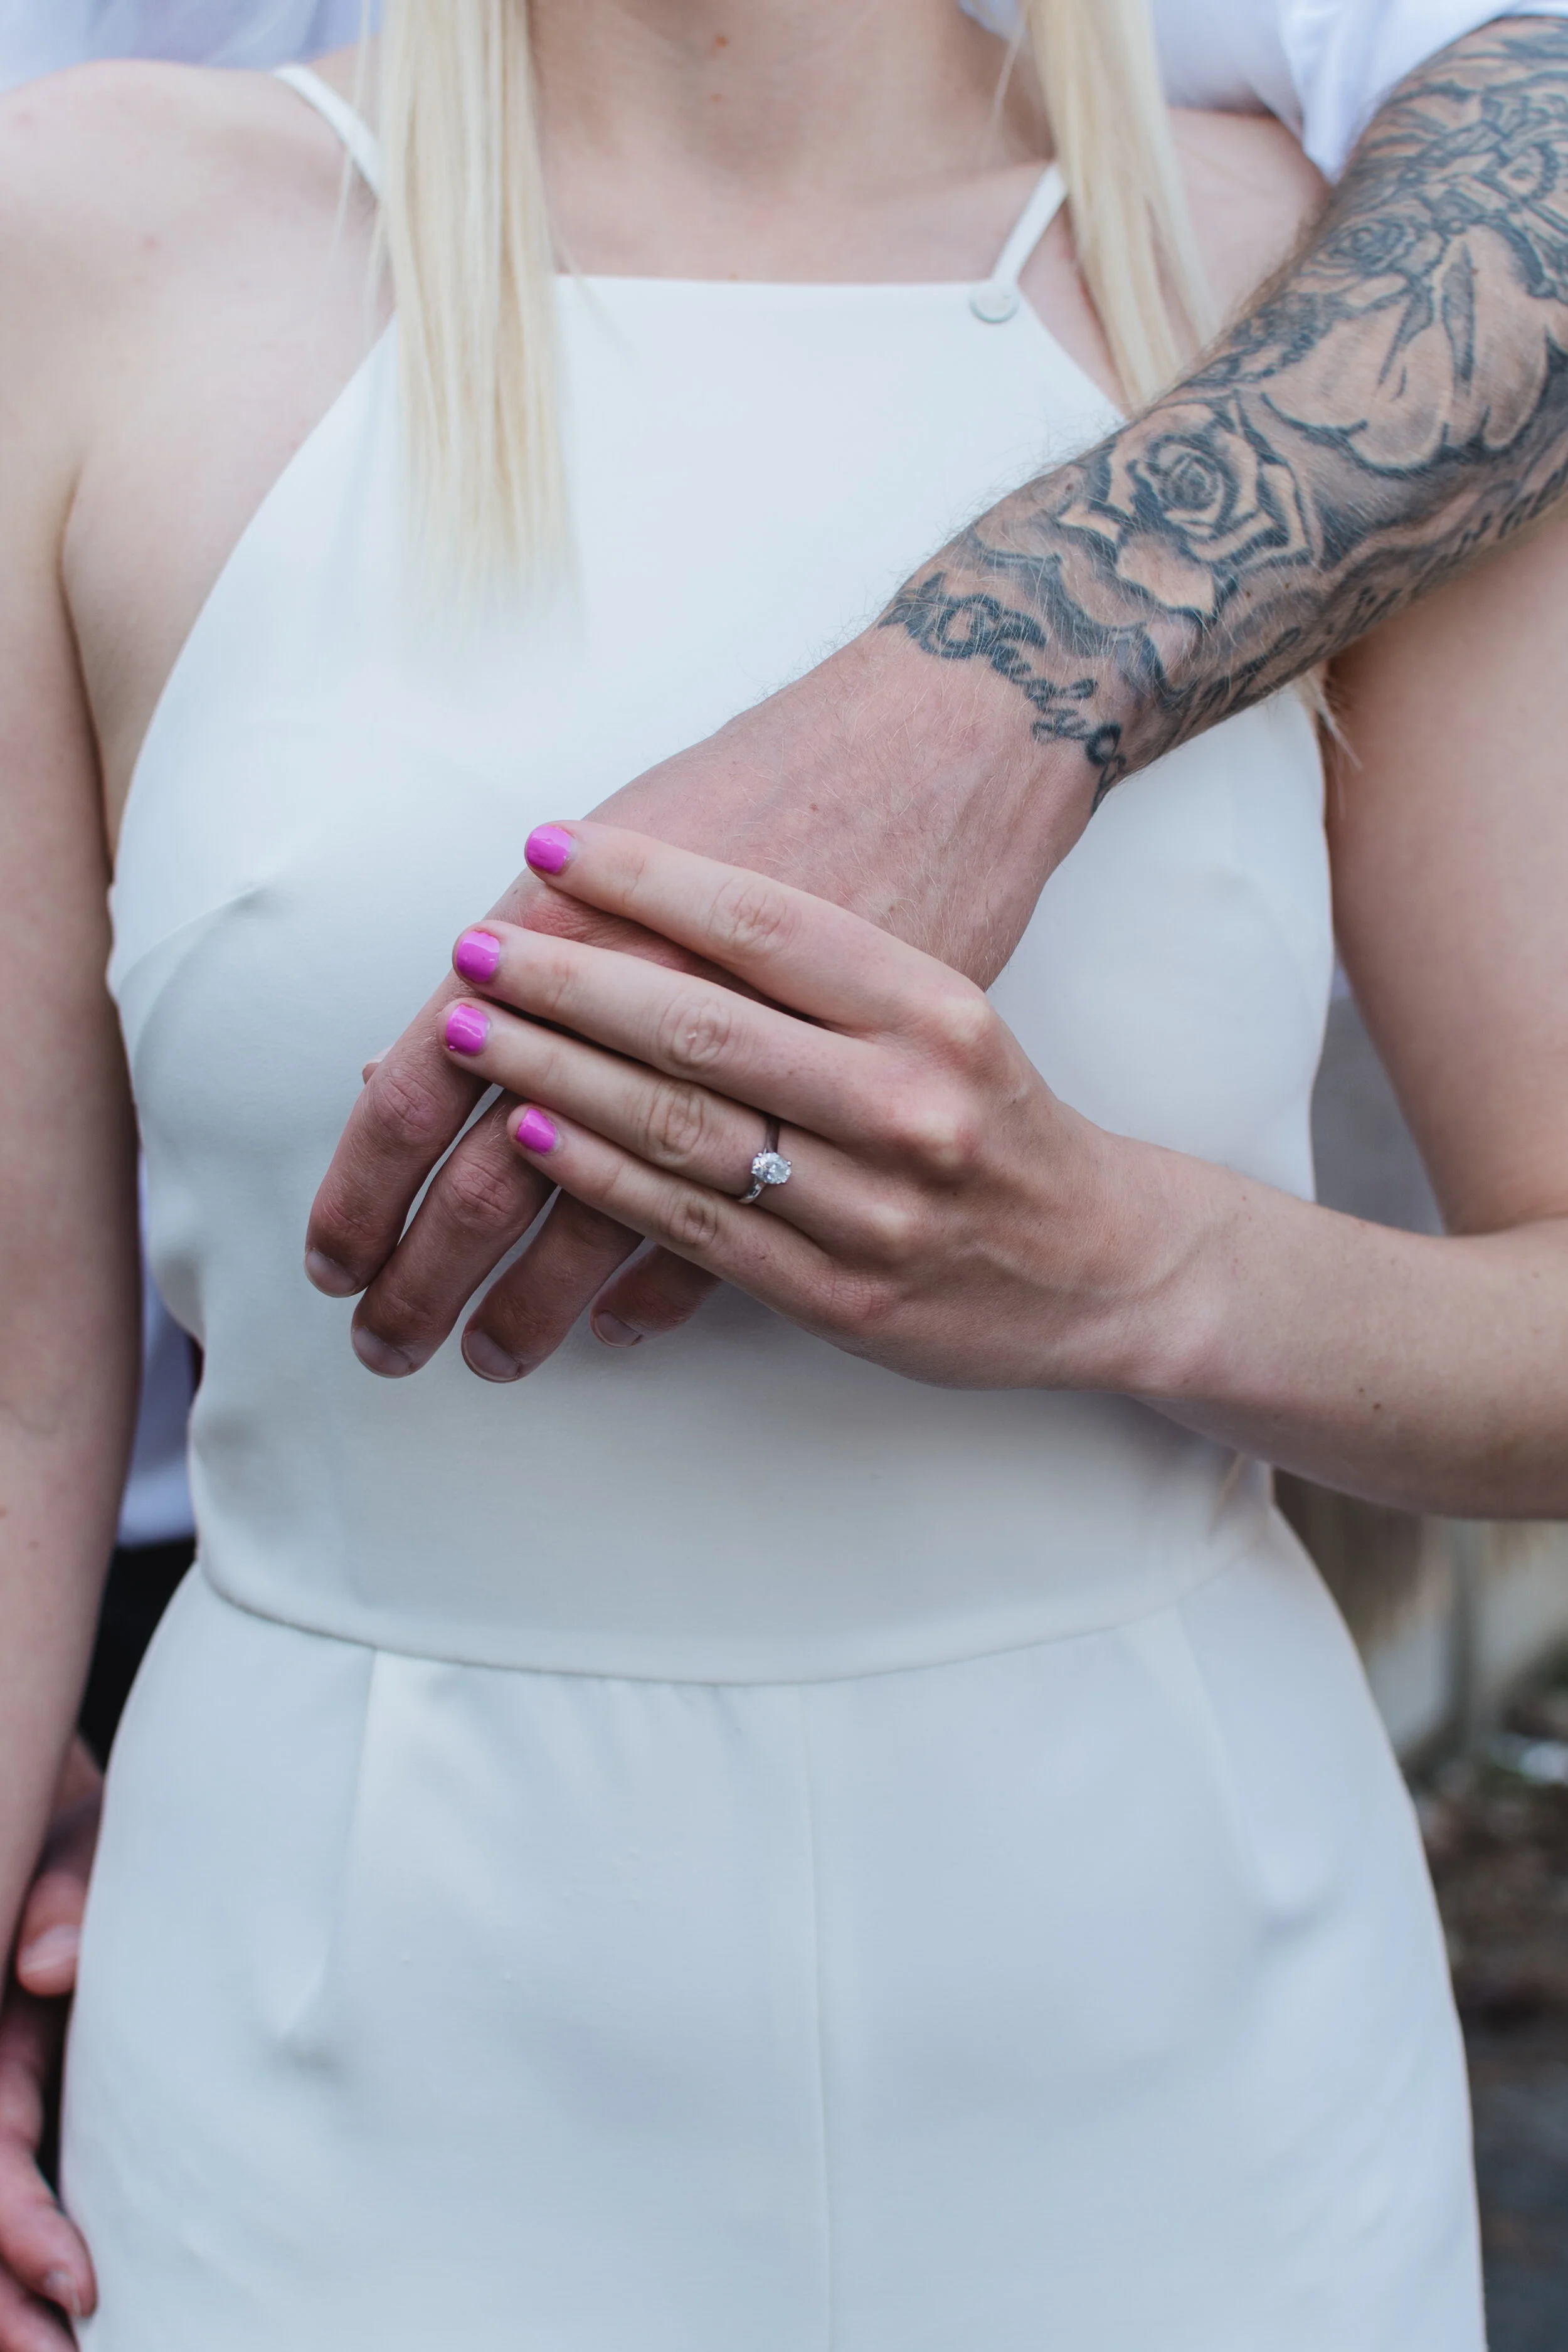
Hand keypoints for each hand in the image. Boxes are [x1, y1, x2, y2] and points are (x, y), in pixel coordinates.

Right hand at [0, 1742, 99, 2351]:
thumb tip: (49, 1967)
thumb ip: (67, 1891)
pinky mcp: (49, 2097)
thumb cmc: (92, 1836)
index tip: (79, 2285)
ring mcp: (16, 2092)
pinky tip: (68, 2320)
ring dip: (11, 2304)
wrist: (78, 1824)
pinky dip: (29, 2258)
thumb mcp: (81, 1843)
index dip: (19, 2226)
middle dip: (9, 2306)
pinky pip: (28, 2186)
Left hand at [424, 820, 1183, 1391]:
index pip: (763, 925)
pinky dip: (598, 1179)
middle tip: (474, 946)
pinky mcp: (840, 1295)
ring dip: (554, 1078)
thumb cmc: (997, 1120)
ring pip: (681, 1128)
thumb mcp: (940, 1018)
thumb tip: (645, 917)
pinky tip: (527, 1137)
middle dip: (566, 982)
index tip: (549, 845)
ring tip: (468, 1034)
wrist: (1106, 1262)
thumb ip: (813, 979)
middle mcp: (907, 1102)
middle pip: (701, 1026)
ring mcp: (872, 1207)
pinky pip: (692, 1228)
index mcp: (932, 1010)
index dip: (643, 880)